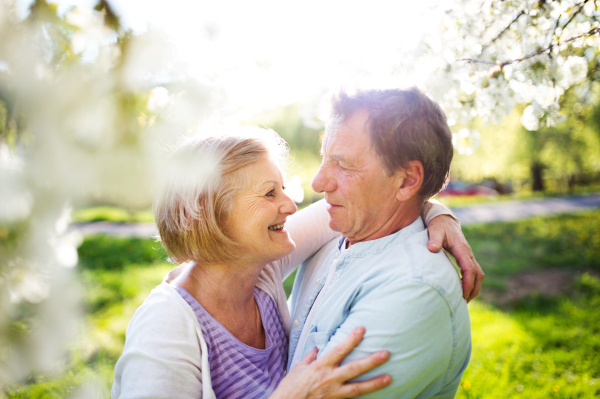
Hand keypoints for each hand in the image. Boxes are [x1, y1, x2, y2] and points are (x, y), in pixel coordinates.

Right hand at [269, 327, 390, 398]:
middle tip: (386, 354)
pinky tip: (375, 396)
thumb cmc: (289, 387)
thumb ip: (310, 358)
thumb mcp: (298, 368)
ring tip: (389, 378)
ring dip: (375, 383)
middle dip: (371, 361)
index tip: (362, 329)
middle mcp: (329, 379)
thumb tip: (319, 348)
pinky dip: (362, 398)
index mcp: (320, 367)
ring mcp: (333, 394)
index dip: (351, 339)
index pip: (339, 350)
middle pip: (354, 369)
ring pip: (358, 388)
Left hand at [427, 214, 483, 301]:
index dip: (468, 283)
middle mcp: (468, 253)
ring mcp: (468, 255)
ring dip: (474, 287)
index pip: (469, 269)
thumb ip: (434, 239)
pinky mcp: (465, 258)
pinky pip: (472, 272)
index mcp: (462, 249)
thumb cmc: (438, 226)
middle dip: (473, 289)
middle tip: (464, 302)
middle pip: (478, 274)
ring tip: (464, 300)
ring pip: (478, 274)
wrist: (443, 220)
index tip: (463, 295)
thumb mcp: (434, 230)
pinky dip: (470, 282)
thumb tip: (432, 249)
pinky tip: (461, 290)